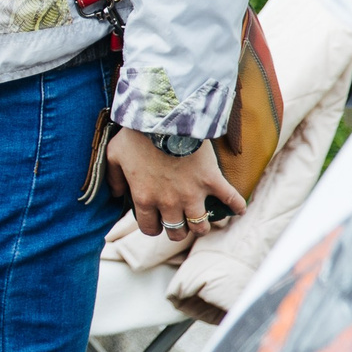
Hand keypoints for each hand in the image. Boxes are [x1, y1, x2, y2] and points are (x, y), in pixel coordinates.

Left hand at [107, 129, 244, 241]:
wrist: (163, 119)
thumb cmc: (135, 136)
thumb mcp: (114, 155)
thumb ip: (113, 178)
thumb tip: (117, 194)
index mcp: (144, 198)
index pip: (149, 228)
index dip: (152, 227)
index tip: (155, 221)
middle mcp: (169, 202)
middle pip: (176, 231)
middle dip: (176, 231)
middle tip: (178, 223)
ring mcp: (192, 194)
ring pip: (200, 225)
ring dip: (201, 226)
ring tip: (202, 221)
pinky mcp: (212, 181)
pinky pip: (230, 200)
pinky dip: (237, 206)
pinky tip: (238, 210)